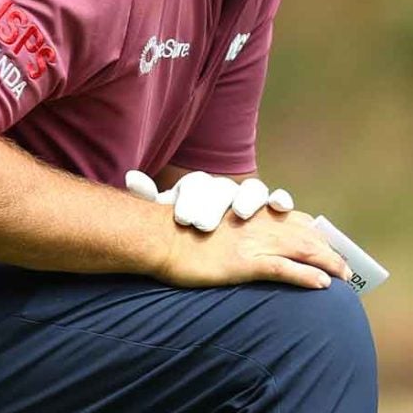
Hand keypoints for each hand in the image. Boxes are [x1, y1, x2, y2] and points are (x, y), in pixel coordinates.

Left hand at [125, 171, 295, 230]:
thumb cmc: (186, 226)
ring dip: (248, 199)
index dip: (191, 200)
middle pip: (223, 189)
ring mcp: (248, 197)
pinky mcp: (270, 210)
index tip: (184, 219)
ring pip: (253, 190)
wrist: (210, 235)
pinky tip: (280, 207)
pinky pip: (279, 199)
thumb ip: (149, 196)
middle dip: (214, 205)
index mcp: (199, 188)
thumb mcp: (166, 212)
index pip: (196, 185)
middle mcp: (225, 189)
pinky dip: (281, 200)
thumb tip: (131, 177)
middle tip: (203, 225)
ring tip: (241, 214)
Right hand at [152, 205, 348, 290]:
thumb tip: (245, 243)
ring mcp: (254, 243)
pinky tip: (323, 286)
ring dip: (327, 264)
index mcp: (251, 213)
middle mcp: (258, 224)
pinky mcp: (245, 264)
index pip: (294, 219)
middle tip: (344, 266)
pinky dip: (306, 277)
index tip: (327, 244)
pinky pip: (283, 270)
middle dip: (328, 250)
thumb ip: (234, 229)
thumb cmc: (179, 232)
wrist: (159, 237)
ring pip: (302, 251)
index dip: (314, 233)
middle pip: (305, 235)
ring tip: (344, 277)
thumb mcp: (211, 220)